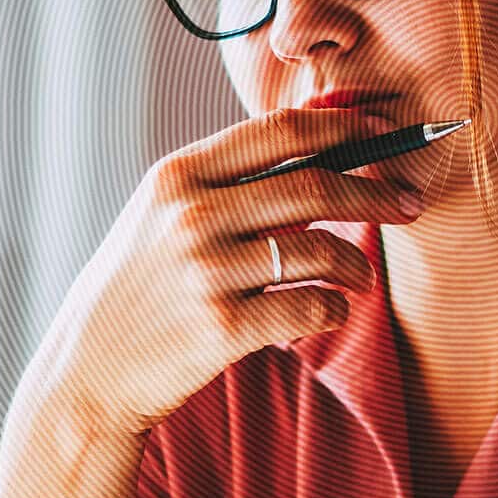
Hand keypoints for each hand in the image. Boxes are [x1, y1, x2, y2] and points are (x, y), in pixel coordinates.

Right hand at [37, 107, 425, 437]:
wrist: (89, 369)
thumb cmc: (139, 286)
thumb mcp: (163, 215)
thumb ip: (227, 178)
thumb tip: (317, 132)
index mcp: (177, 176)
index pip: (279, 132)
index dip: (343, 127)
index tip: (382, 132)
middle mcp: (190, 215)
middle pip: (313, 187)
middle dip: (376, 193)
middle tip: (409, 204)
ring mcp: (205, 272)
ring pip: (321, 251)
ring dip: (358, 264)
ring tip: (363, 276)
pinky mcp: (221, 328)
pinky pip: (311, 309)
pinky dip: (334, 310)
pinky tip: (329, 311)